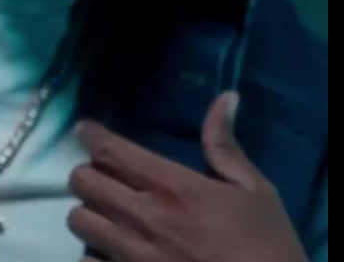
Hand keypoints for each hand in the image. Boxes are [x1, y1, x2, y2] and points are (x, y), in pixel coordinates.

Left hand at [67, 92, 308, 261]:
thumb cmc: (266, 247)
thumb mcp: (255, 192)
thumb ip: (226, 147)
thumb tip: (225, 98)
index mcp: (173, 186)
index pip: (111, 150)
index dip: (90, 135)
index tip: (85, 130)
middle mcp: (143, 216)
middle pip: (82, 181)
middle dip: (87, 174)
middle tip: (102, 177)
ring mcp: (130, 254)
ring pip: (77, 221)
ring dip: (88, 214)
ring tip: (105, 217)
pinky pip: (86, 261)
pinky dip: (93, 254)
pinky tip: (109, 254)